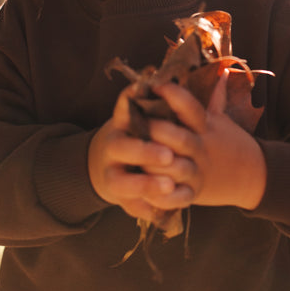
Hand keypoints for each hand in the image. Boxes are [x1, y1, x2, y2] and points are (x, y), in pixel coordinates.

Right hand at [87, 84, 194, 219]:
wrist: (109, 165)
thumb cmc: (139, 134)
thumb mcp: (145, 113)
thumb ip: (159, 100)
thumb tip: (180, 78)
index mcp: (122, 121)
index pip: (124, 108)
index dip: (135, 103)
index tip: (155, 100)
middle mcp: (113, 145)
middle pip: (123, 147)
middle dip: (145, 152)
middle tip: (168, 155)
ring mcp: (111, 172)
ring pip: (121, 182)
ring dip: (145, 185)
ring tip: (169, 186)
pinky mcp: (117, 196)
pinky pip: (129, 206)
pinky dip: (145, 209)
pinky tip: (161, 212)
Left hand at [147, 72, 266, 209]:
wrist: (254, 176)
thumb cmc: (231, 142)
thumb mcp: (223, 119)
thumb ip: (216, 97)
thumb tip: (221, 69)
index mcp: (206, 127)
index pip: (190, 107)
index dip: (173, 95)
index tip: (157, 83)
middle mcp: (202, 148)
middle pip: (178, 138)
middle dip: (158, 130)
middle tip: (137, 122)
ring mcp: (198, 172)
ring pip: (174, 168)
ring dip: (154, 163)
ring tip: (134, 156)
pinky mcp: (195, 192)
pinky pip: (177, 196)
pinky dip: (162, 195)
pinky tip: (145, 190)